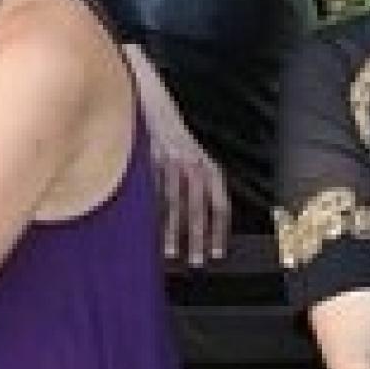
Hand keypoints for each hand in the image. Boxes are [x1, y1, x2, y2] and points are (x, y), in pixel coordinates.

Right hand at [140, 96, 228, 267]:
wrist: (154, 105)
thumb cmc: (176, 141)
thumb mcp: (195, 161)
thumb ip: (199, 187)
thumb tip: (199, 227)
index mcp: (210, 169)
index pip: (220, 205)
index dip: (219, 231)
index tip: (218, 253)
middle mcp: (195, 165)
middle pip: (199, 208)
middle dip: (198, 237)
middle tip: (197, 263)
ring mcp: (173, 163)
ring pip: (174, 203)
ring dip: (173, 231)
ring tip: (171, 254)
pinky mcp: (152, 161)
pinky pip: (153, 193)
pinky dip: (152, 214)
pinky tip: (148, 231)